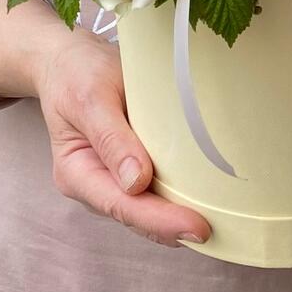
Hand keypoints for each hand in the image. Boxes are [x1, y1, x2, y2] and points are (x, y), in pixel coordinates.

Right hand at [36, 27, 211, 247]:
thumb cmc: (77, 73)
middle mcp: (94, 184)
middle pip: (138, 215)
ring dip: (179, 216)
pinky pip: (154, 191)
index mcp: (76, 172)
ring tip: (221, 223)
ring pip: (148, 209)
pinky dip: (178, 198)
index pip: (121, 206)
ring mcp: (112, 180)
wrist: (70, 60)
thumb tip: (136, 182)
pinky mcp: (130, 169)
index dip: (160, 221)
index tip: (196, 227)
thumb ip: (111, 139)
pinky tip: (207, 199)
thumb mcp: (90, 97)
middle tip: (220, 231)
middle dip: (175, 226)